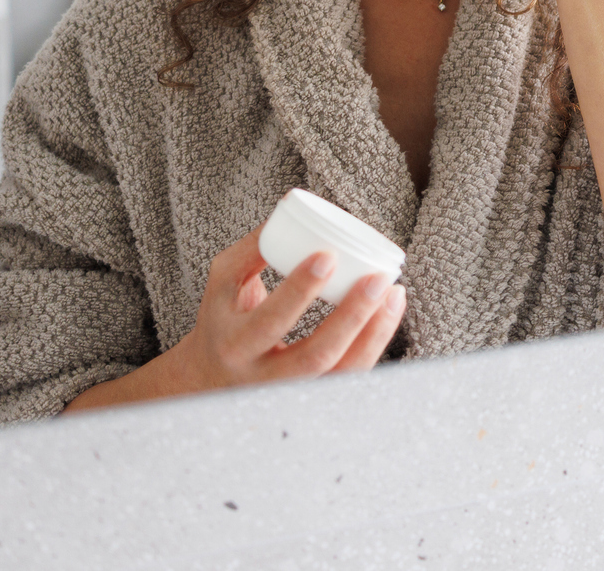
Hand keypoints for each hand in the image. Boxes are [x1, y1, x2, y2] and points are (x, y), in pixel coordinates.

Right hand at [64, 227, 404, 411]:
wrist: (208, 378)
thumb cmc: (224, 317)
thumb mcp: (223, 282)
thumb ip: (251, 249)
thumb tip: (289, 206)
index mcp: (233, 344)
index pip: (269, 322)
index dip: (299, 291)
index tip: (328, 255)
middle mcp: (260, 379)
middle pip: (313, 358)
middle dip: (351, 317)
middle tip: (378, 278)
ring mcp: (291, 396)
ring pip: (340, 377)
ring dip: (374, 335)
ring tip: (395, 293)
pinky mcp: (314, 398)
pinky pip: (351, 378)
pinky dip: (375, 345)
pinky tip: (390, 311)